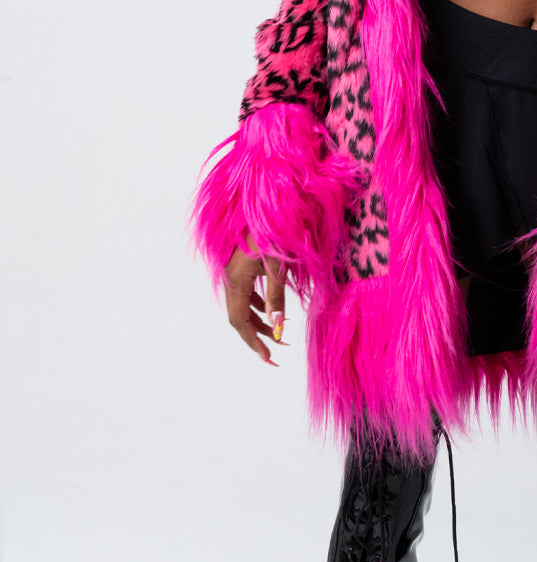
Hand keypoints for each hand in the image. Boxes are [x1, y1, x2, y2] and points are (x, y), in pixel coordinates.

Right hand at [223, 239, 287, 365]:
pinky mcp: (241, 263)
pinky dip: (258, 304)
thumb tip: (278, 328)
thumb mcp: (278, 265)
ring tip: (280, 333)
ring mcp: (234, 269)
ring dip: (259, 320)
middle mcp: (231, 277)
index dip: (253, 342)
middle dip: (257, 336)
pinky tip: (272, 309)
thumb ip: (276, 297)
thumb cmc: (275, 231)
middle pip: (239, 315)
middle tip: (277, 352)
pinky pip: (246, 291)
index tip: (269, 359)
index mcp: (236, 280)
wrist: (269, 202)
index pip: (239, 321)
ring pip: (243, 303)